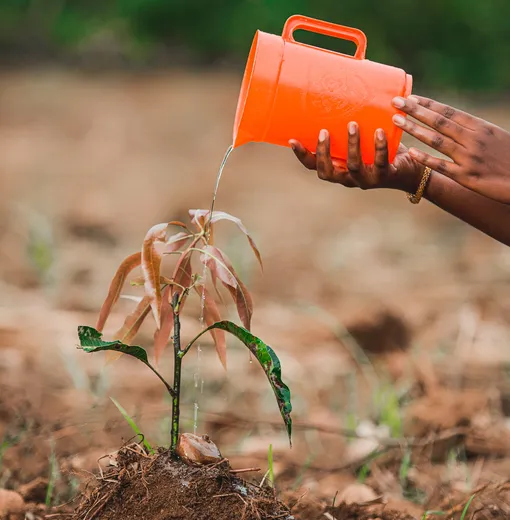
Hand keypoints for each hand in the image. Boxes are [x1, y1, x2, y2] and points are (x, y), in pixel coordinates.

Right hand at [289, 124, 424, 192]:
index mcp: (339, 169)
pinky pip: (380, 162)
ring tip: (352, 124)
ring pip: (353, 166)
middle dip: (323, 153)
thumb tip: (347, 75)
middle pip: (327, 172)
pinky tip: (379, 132)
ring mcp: (367, 178)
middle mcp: (349, 178)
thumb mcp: (364, 133)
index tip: (292, 140)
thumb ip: (353, 116)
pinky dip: (379, 147)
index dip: (302, 155)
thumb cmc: (383, 147)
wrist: (412, 169)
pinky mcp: (386, 175)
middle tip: (324, 131)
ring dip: (351, 145)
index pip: (313, 166)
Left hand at [392, 95, 509, 203]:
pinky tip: (411, 152)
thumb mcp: (494, 136)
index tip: (410, 97)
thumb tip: (452, 122)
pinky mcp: (466, 176)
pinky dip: (426, 158)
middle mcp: (473, 139)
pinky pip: (441, 166)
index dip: (428, 104)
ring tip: (396, 120)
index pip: (449, 112)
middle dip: (415, 110)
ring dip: (414, 129)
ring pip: (436, 140)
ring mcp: (468, 157)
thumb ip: (473, 130)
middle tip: (395, 102)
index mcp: (480, 127)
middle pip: (439, 121)